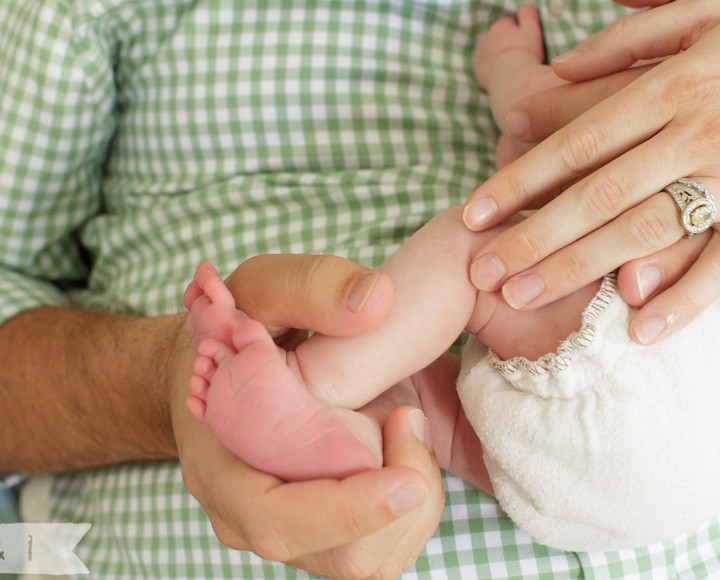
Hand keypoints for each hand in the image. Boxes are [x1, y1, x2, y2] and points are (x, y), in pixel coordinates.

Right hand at [173, 254, 444, 578]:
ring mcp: (292, 528)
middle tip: (410, 415)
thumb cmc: (236, 328)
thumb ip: (309, 285)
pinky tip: (401, 441)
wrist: (225, 365)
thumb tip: (376, 299)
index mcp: (222, 468)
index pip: (277, 521)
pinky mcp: (325, 527)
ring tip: (404, 419)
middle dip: (401, 501)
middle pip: (343, 555)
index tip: (409, 478)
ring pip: (373, 558)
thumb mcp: (262, 288)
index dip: (348, 511)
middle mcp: (251, 515)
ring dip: (415, 500)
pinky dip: (414, 501)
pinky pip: (386, 544)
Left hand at [462, 2, 719, 343]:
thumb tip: (560, 67)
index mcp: (674, 86)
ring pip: (643, 230)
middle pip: (596, 194)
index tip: (473, 214)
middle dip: (533, 236)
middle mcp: (698, 133)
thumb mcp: (701, 15)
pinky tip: (637, 329)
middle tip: (482, 272)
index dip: (520, 181)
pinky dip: (686, 299)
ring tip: (521, 297)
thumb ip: (630, 39)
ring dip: (579, 268)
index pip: (577, 142)